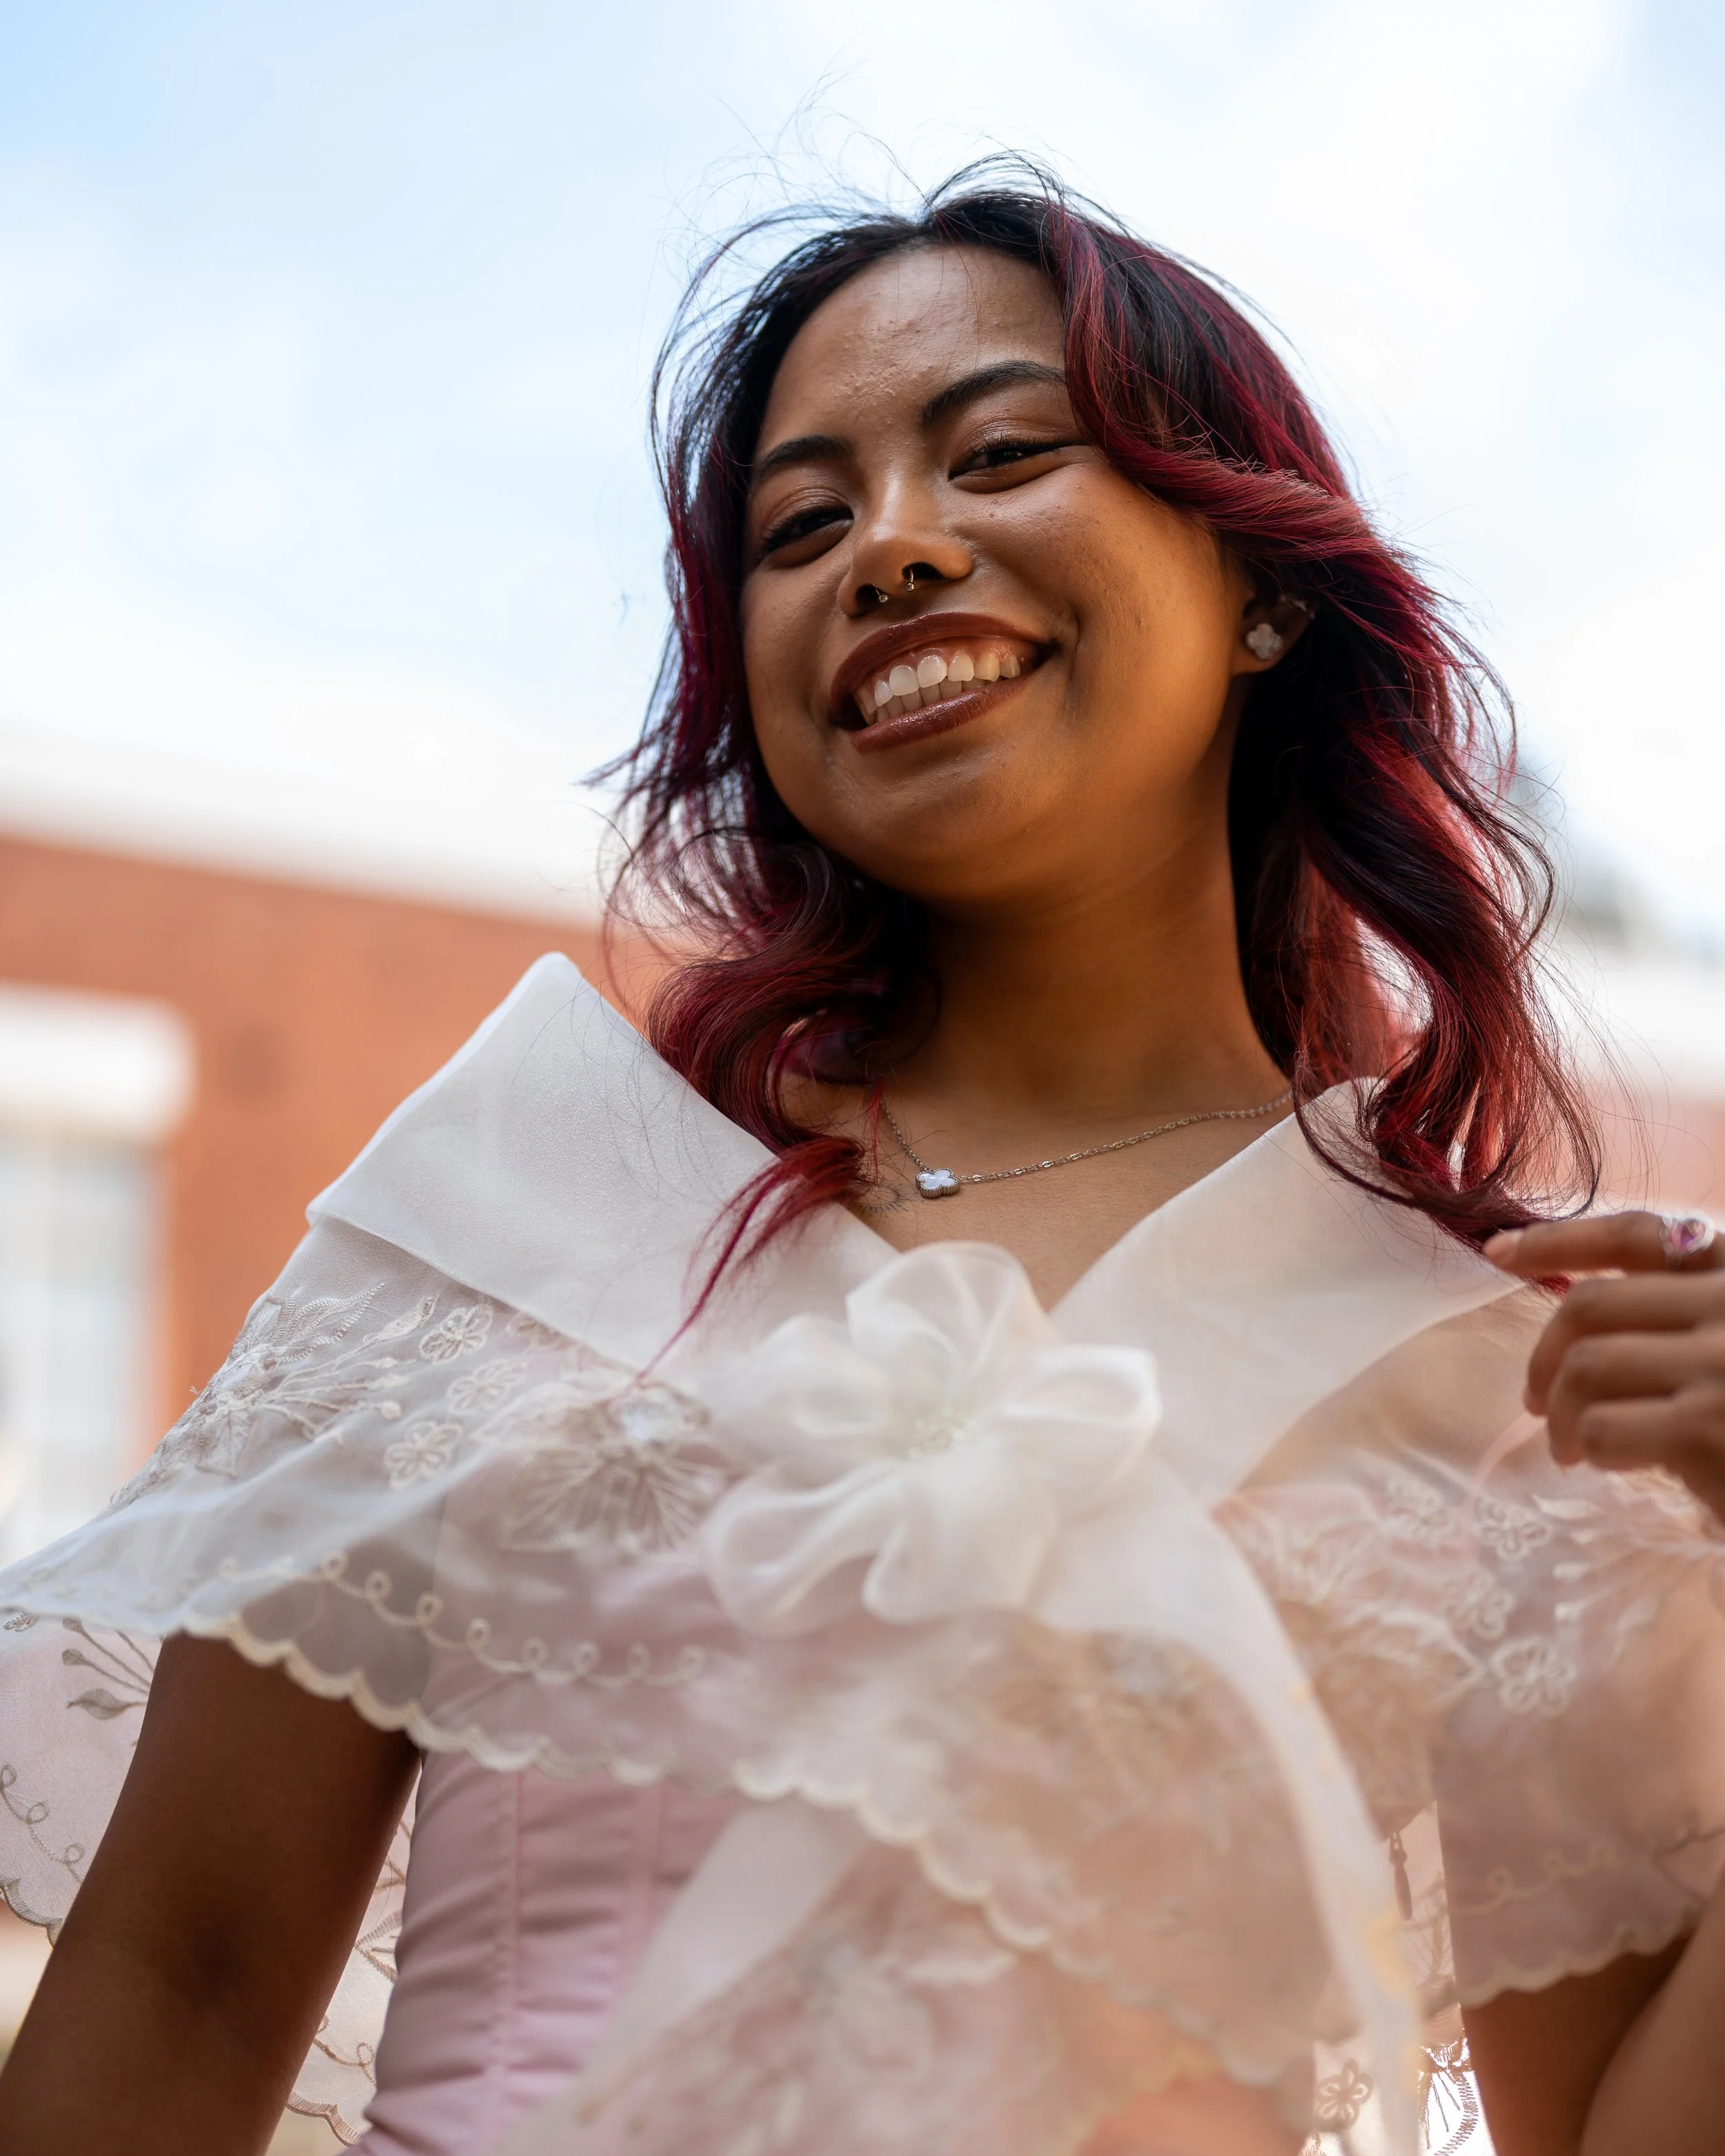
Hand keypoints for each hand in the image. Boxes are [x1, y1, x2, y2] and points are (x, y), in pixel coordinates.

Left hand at [1485, 1212, 1724, 1523]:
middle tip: (1535, 1401)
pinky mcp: (1708, 1426)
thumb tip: (1575, 1328)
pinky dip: (1589, 1446)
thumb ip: (1678, 1321)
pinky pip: (1602, 1425)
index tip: (1500, 1252)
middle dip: (1544, 1356)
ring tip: (1568, 1446)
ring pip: (1586, 1366)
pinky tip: (1609, 1464)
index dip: (1560, 1239)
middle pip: (1592, 1305)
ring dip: (1558, 1412)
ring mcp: (1722, 1363)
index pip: (1639, 1235)